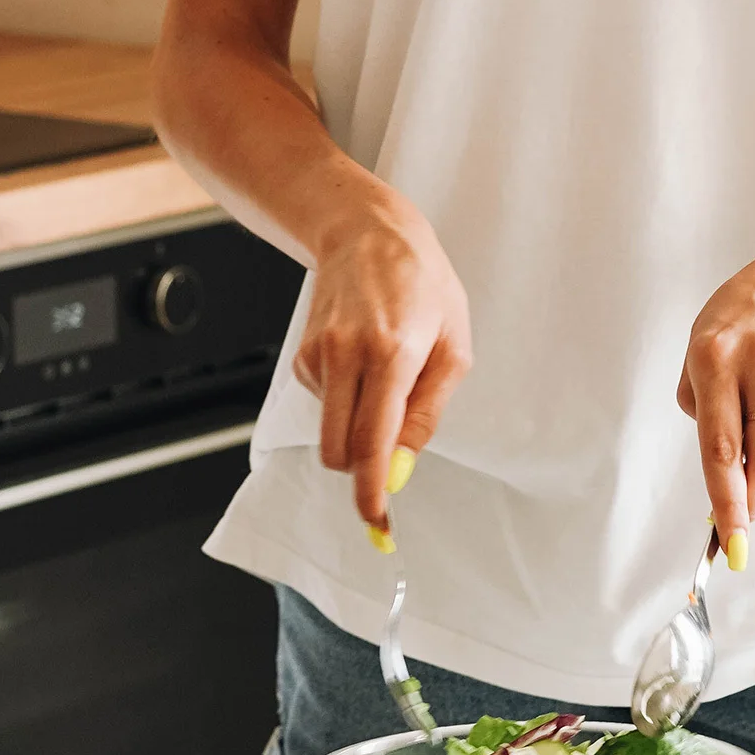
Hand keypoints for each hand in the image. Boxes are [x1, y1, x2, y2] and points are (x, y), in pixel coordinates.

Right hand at [292, 194, 471, 533]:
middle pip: (338, 450)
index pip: (372, 441)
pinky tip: (363, 364)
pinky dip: (345, 402)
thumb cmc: (422, 286)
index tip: (375, 521)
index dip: (370, 490)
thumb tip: (400, 467)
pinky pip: (324, 406)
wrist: (367, 233)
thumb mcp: (453, 348)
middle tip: (386, 470)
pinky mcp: (301, 357)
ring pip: (331, 431)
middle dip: (359, 471)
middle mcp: (346, 355)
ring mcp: (317, 356)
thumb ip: (427, 414)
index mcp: (392, 354)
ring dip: (357, 427)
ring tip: (386, 378)